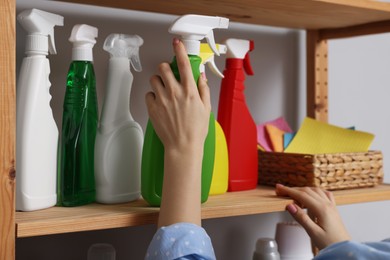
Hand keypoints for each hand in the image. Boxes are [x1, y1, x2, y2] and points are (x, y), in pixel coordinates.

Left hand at [145, 38, 210, 154]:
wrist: (183, 147)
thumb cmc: (196, 131)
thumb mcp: (206, 108)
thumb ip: (203, 90)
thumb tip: (200, 76)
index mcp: (190, 91)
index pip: (183, 64)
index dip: (179, 50)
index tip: (177, 43)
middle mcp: (175, 93)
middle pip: (163, 68)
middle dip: (165, 68)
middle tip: (168, 75)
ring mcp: (162, 100)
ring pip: (154, 79)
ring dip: (158, 81)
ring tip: (163, 90)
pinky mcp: (152, 109)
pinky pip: (148, 94)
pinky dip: (152, 96)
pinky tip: (159, 103)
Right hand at [275, 184, 350, 249]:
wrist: (345, 249)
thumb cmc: (330, 244)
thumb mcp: (313, 233)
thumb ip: (301, 218)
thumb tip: (290, 205)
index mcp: (322, 209)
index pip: (301, 195)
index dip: (289, 191)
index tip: (279, 188)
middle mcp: (327, 205)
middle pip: (307, 191)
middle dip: (293, 189)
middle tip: (281, 190)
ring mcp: (331, 206)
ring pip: (315, 190)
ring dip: (303, 189)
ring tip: (293, 194)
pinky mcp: (333, 209)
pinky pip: (325, 194)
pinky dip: (315, 191)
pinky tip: (312, 194)